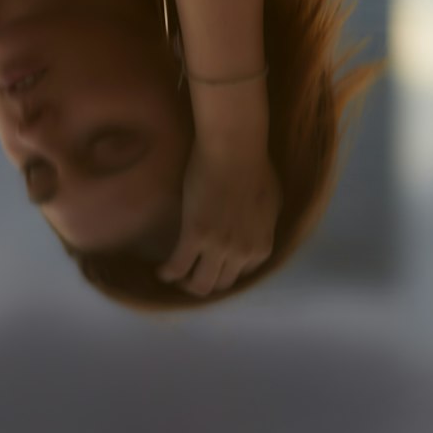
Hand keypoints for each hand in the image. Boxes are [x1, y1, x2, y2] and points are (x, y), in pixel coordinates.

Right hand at [157, 138, 280, 297]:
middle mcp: (242, 253)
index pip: (243, 274)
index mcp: (261, 246)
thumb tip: (255, 230)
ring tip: (176, 276)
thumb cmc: (254, 165)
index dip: (227, 271)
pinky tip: (162, 271)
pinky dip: (168, 273)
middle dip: (206, 282)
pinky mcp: (195, 235)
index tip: (214, 264)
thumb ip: (263, 225)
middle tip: (192, 273)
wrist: (235, 148)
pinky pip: (179, 266)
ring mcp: (219, 247)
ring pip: (200, 284)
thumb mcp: (271, 202)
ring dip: (187, 284)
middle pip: (221, 284)